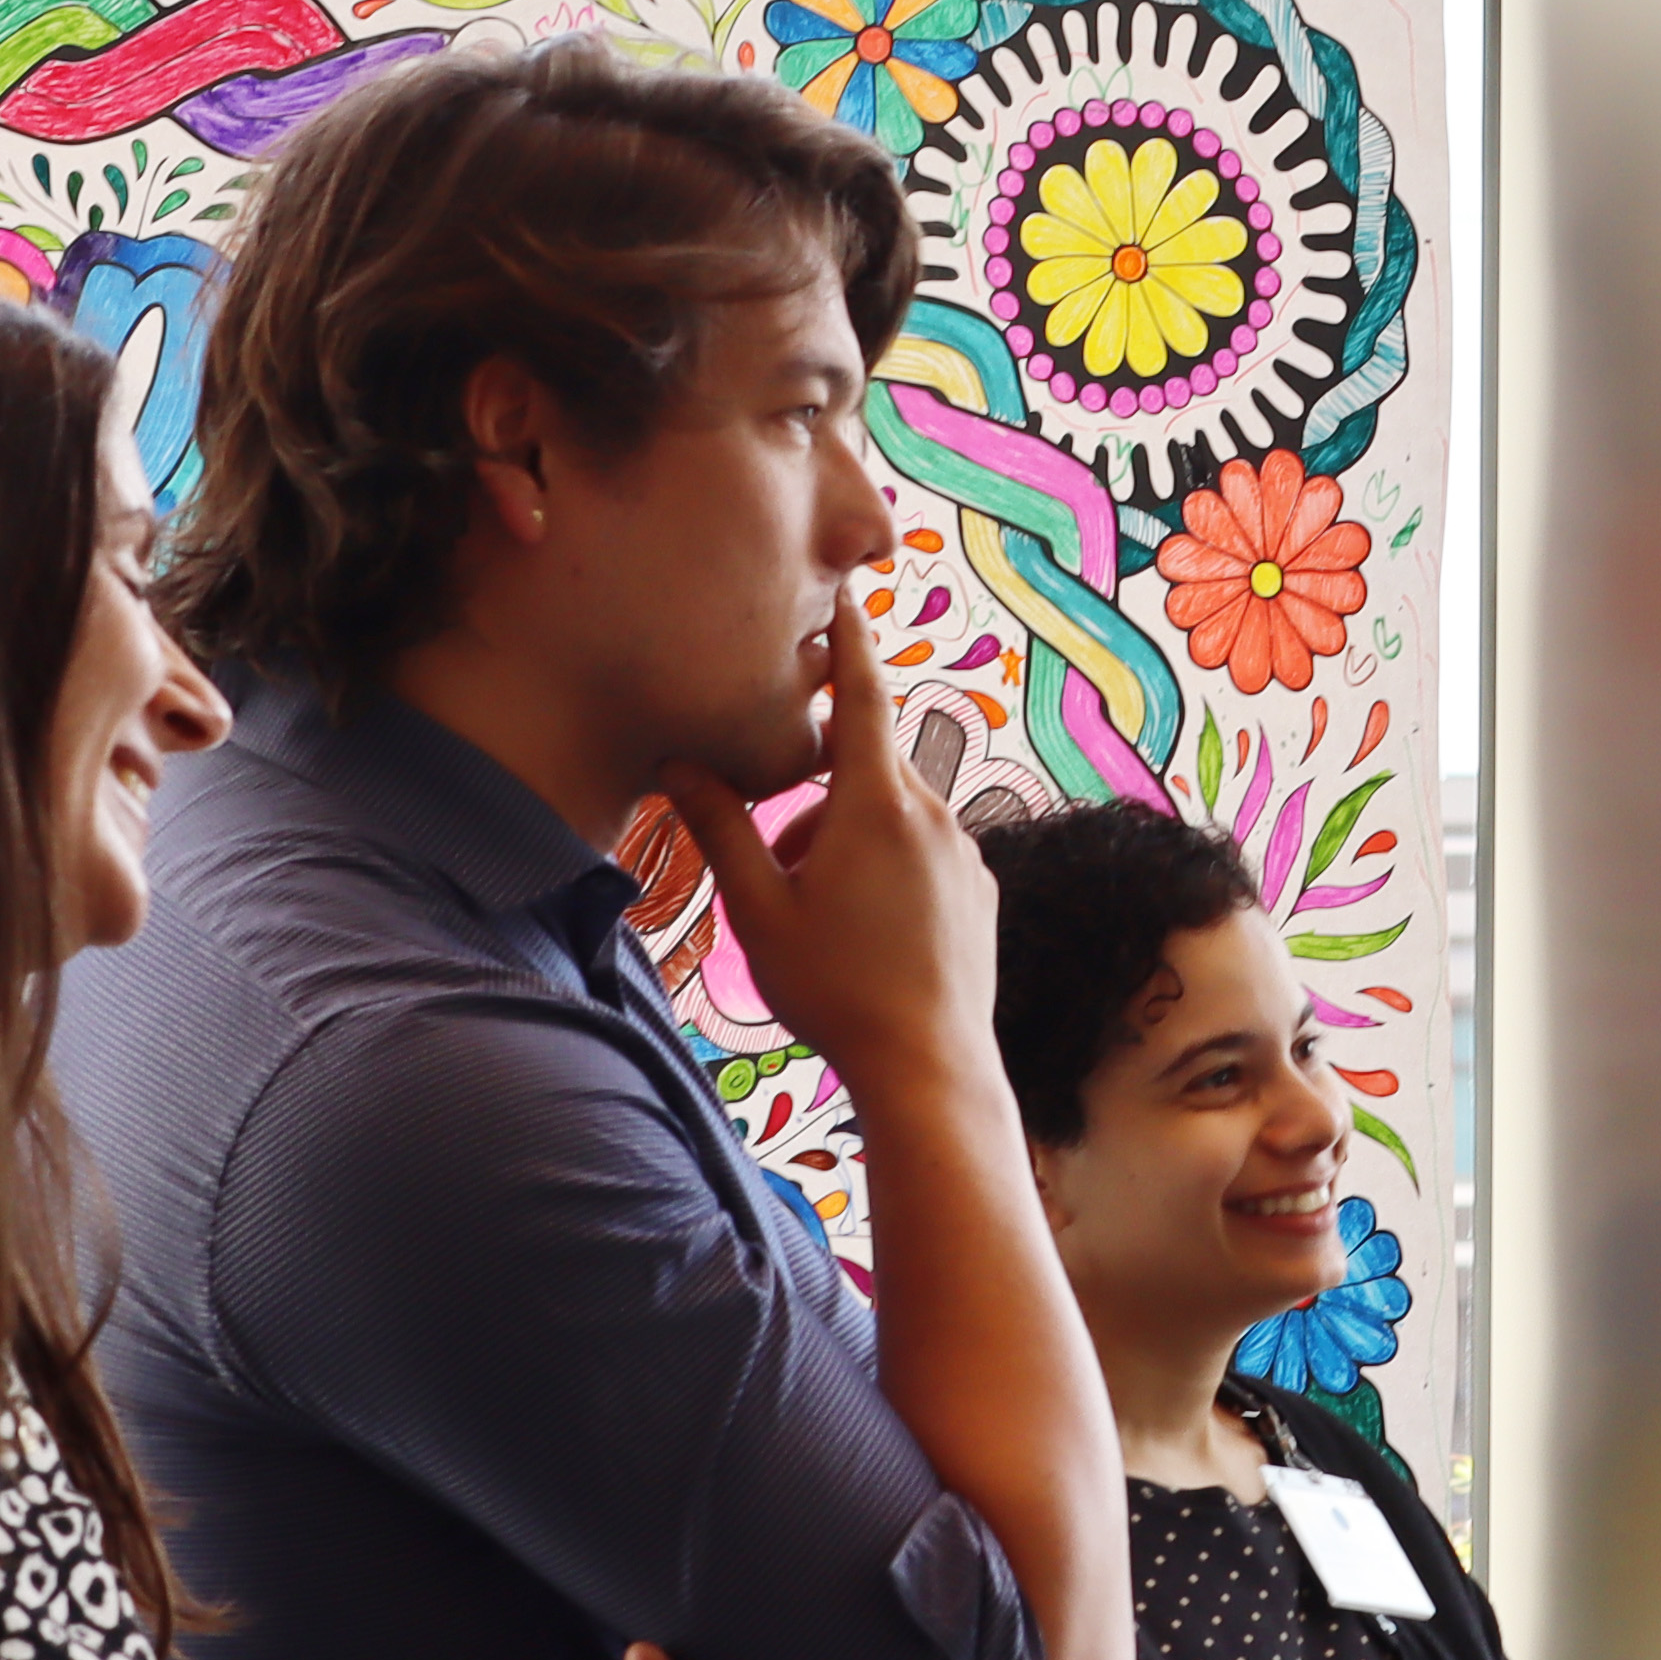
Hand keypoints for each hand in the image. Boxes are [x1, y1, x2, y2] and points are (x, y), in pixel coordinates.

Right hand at [660, 619, 996, 1095]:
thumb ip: (721, 828)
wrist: (929, 1067)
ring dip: (849, 843)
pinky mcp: (981, 888)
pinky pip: (925, 854)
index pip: (862, 696)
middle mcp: (934, 815)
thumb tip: (679, 764)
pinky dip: (888, 870)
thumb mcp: (759, 910)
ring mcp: (966, 852)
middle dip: (818, 803)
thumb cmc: (837, 991)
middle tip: (786, 870)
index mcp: (876, 806)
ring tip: (823, 918)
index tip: (849, 592)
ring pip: (893, 818)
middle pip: (864, 772)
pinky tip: (870, 935)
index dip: (851, 641)